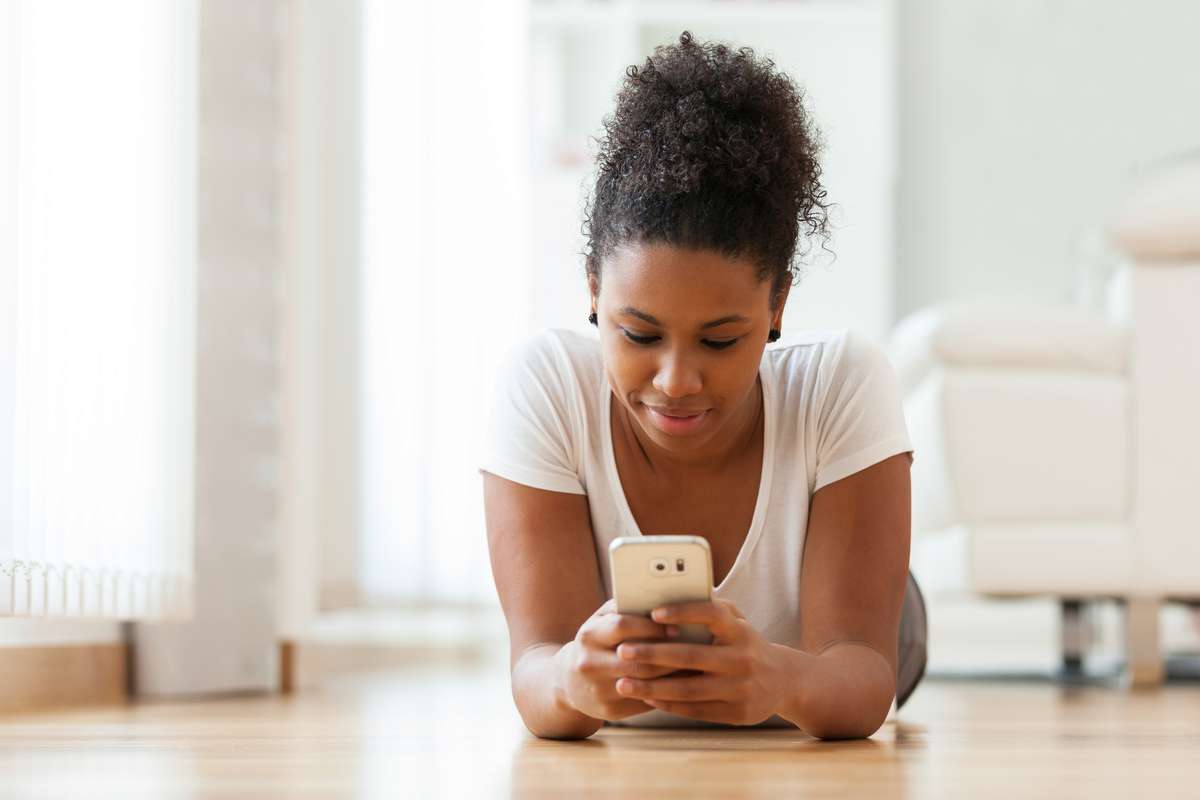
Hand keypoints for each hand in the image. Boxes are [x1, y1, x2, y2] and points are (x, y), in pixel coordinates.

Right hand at [555, 598, 689, 721]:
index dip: (652, 627)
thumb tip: (663, 600)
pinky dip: (667, 693)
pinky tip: (683, 684)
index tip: (677, 627)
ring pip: (644, 683)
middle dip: (669, 654)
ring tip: (695, 666)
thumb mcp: (602, 622)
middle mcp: (589, 663)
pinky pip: (645, 702)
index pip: (622, 627)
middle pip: (637, 659)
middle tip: (695, 649)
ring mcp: (598, 690)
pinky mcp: (610, 711)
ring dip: (673, 675)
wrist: (570, 682)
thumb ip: (625, 608)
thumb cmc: (598, 642)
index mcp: (589, 635)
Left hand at [610, 598, 785, 725]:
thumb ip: (709, 608)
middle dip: (653, 654)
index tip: (653, 613)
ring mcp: (741, 688)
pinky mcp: (737, 713)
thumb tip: (668, 594)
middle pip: (691, 656)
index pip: (712, 614)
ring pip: (689, 689)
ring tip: (624, 682)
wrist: (783, 681)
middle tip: (623, 652)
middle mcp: (742, 658)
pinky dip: (668, 705)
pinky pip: (696, 710)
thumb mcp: (736, 622)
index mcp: (740, 630)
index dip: (683, 612)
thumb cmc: (744, 643)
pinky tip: (647, 698)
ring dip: (652, 686)